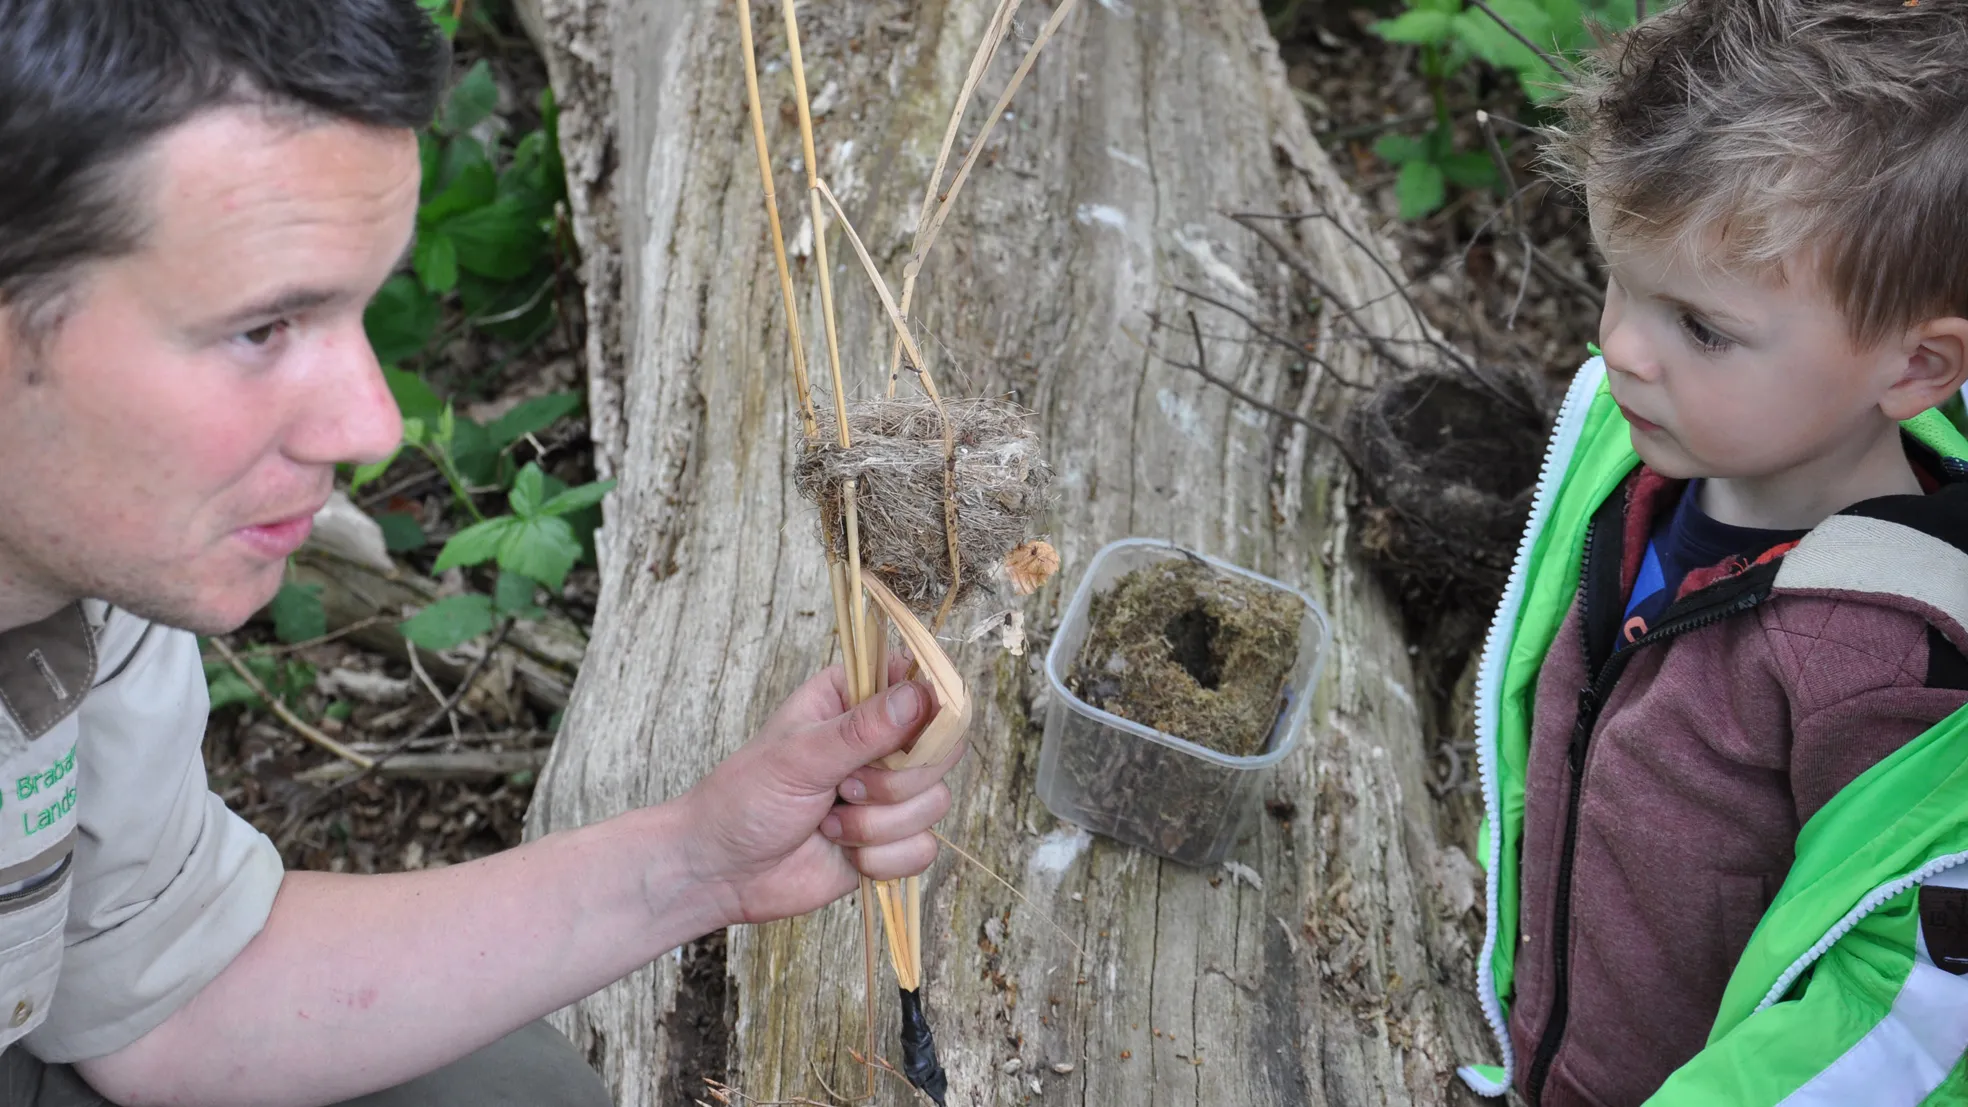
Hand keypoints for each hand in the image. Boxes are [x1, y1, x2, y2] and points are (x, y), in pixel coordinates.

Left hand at [679, 657, 964, 925]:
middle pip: (943, 749)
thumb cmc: (745, 798)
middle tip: (845, 786)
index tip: (910, 733)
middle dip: (895, 780)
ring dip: (876, 824)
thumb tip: (920, 696)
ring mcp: (890, 792)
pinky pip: (923, 849)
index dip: (931, 707)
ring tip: (828, 821)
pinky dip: (880, 858)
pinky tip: (842, 850)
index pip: (922, 683)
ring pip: (935, 802)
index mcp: (855, 699)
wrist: (722, 871)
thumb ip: (862, 729)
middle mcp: (882, 741)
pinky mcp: (892, 841)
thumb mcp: (799, 756)